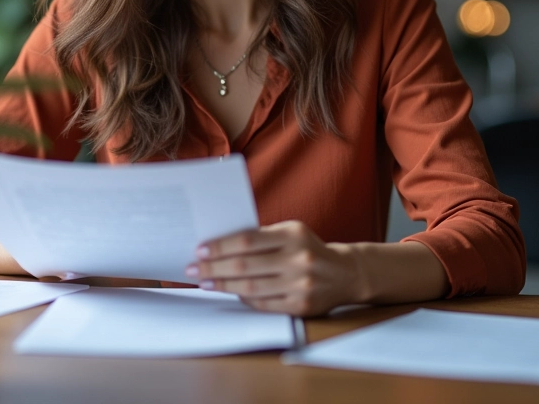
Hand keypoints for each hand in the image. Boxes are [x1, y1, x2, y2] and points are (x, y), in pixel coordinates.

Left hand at [185, 220, 358, 316]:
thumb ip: (261, 237)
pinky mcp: (301, 306)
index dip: (220, 246)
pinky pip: (263, 304)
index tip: (200, 250)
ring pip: (251, 287)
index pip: (247, 240)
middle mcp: (298, 259)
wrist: (345, 273)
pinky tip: (230, 293)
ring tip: (205, 282)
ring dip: (223, 285)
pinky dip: (243, 298)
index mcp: (292, 234)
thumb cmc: (307, 248)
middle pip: (245, 265)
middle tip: (193, 269)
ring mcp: (301, 285)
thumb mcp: (290, 232)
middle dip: (214, 268)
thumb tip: (219, 245)